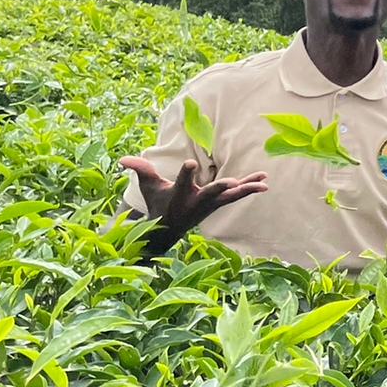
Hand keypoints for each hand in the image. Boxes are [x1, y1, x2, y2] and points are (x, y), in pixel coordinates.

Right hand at [118, 156, 267, 241]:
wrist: (169, 227)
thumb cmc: (158, 201)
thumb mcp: (148, 186)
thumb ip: (140, 170)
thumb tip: (122, 159)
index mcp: (179, 195)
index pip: (183, 182)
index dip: (186, 173)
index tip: (190, 162)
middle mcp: (197, 201)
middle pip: (210, 194)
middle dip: (220, 188)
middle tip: (232, 183)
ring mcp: (211, 204)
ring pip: (230, 197)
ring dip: (247, 189)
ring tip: (264, 182)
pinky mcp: (219, 203)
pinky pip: (237, 195)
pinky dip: (249, 187)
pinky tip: (264, 181)